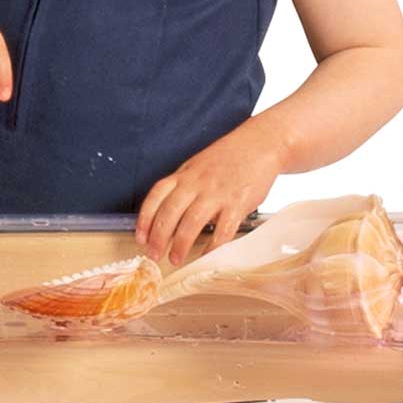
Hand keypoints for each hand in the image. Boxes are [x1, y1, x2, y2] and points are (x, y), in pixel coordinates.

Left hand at [137, 128, 282, 265]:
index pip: (156, 196)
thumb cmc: (228, 158)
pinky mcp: (238, 203)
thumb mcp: (197, 167)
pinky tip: (206, 256)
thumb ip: (183, 188)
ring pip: (192, 222)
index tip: (140, 237)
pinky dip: (212, 246)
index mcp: (184, 175)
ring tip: (175, 259)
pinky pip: (222, 229)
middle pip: (170, 212)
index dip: (145, 219)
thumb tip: (168, 217)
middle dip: (158, 237)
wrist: (261, 143)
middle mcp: (197, 183)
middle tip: (154, 255)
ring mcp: (218, 193)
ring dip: (180, 244)